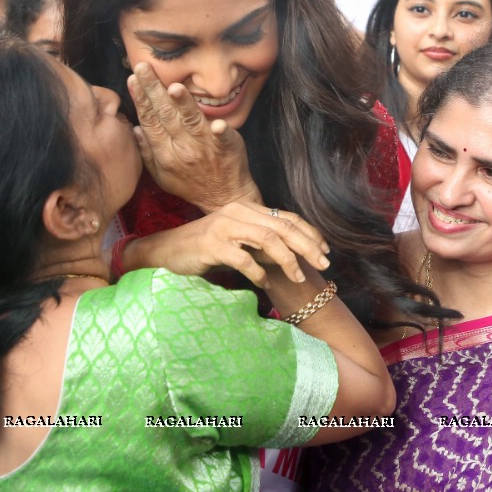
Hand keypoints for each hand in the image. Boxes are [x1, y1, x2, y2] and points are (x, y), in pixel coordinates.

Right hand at [126, 202, 330, 287]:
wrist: (166, 252)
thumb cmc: (204, 250)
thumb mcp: (237, 241)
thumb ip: (260, 243)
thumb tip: (292, 253)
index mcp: (246, 208)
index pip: (286, 217)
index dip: (309, 233)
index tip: (325, 250)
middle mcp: (237, 212)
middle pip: (282, 227)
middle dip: (307, 246)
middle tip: (323, 264)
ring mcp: (224, 226)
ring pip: (268, 239)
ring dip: (288, 260)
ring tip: (297, 277)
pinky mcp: (212, 244)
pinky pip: (244, 258)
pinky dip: (259, 272)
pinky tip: (264, 283)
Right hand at [128, 61, 261, 211]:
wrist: (224, 199)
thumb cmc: (191, 185)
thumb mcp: (162, 176)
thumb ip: (147, 152)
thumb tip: (134, 128)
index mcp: (165, 154)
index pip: (150, 122)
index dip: (140, 100)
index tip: (133, 78)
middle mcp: (182, 149)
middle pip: (165, 116)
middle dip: (153, 90)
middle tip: (144, 67)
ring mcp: (205, 148)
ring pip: (191, 121)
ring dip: (183, 105)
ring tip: (174, 87)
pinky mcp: (226, 148)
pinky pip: (223, 138)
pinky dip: (220, 130)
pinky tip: (218, 122)